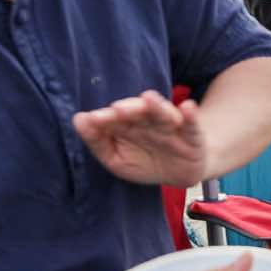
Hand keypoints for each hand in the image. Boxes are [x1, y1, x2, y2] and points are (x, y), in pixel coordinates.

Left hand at [73, 89, 208, 186]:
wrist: (180, 172)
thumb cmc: (145, 162)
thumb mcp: (117, 159)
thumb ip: (98, 142)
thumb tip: (78, 120)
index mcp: (128, 124)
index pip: (114, 119)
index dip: (105, 119)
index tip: (93, 119)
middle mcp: (148, 121)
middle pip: (138, 112)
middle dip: (129, 110)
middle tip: (118, 109)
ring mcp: (171, 126)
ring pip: (163, 115)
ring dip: (156, 107)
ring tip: (149, 99)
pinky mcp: (192, 134)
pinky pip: (191, 124)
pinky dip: (191, 116)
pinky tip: (188, 107)